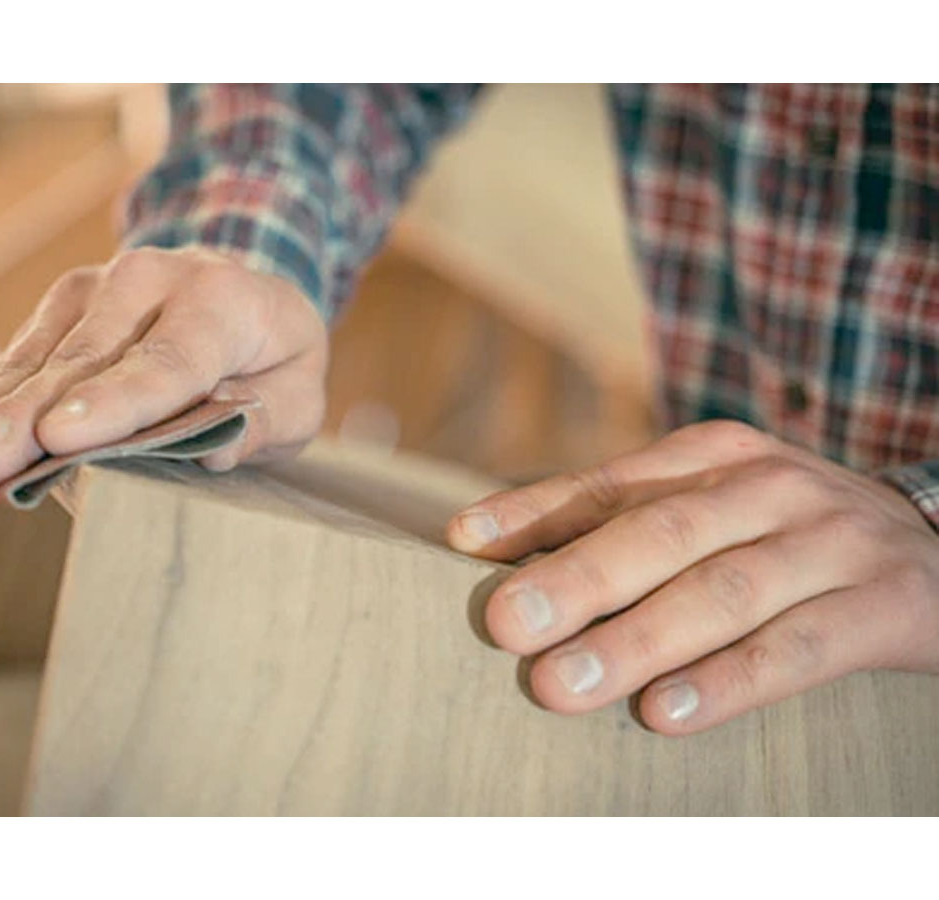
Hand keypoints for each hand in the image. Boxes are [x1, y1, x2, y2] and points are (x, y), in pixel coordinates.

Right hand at [0, 246, 328, 499]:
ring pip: (34, 364)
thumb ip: (264, 420)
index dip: (113, 403)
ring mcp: (96, 290)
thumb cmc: (270, 354)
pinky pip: (13, 363)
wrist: (239, 275)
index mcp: (220, 304)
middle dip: (20, 423)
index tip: (60, 437)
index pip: (166, 362)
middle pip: (81, 364)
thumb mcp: (298, 392)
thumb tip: (212, 451)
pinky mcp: (60, 307)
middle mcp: (149, 283)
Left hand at [446, 420, 938, 734]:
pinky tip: (666, 712)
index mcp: (711, 457)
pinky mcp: (884, 606)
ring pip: (721, 592)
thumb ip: (620, 524)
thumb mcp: (712, 507)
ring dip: (636, 640)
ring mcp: (828, 542)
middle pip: (659, 533)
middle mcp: (766, 487)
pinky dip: (728, 681)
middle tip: (506, 625)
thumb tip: (498, 556)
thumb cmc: (784, 534)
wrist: (934, 545)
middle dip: (577, 580)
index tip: (463, 542)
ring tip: (562, 685)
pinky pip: (797, 649)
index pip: (608, 482)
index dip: (534, 511)